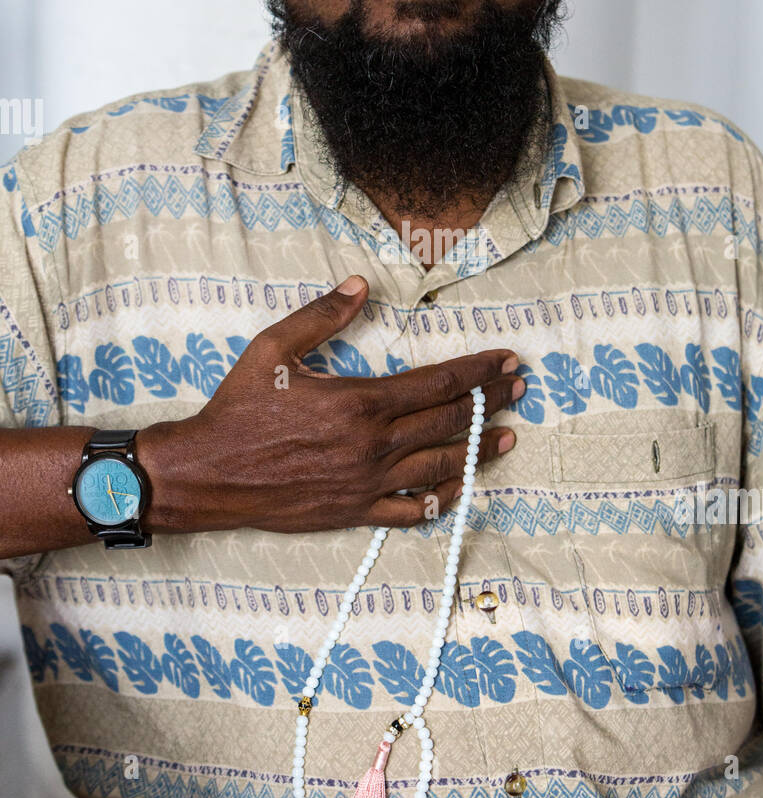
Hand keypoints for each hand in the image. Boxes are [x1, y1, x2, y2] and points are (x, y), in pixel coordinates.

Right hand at [138, 275, 523, 535]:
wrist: (208, 474)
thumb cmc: (238, 409)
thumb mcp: (273, 349)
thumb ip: (322, 315)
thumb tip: (361, 285)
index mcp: (361, 402)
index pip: (439, 383)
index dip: (480, 370)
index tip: (507, 360)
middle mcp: (374, 445)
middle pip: (450, 420)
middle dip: (491, 401)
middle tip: (520, 388)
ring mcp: (368, 483)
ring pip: (442, 466)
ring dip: (480, 450)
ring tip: (508, 436)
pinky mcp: (355, 512)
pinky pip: (411, 511)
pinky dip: (441, 498)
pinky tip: (459, 487)